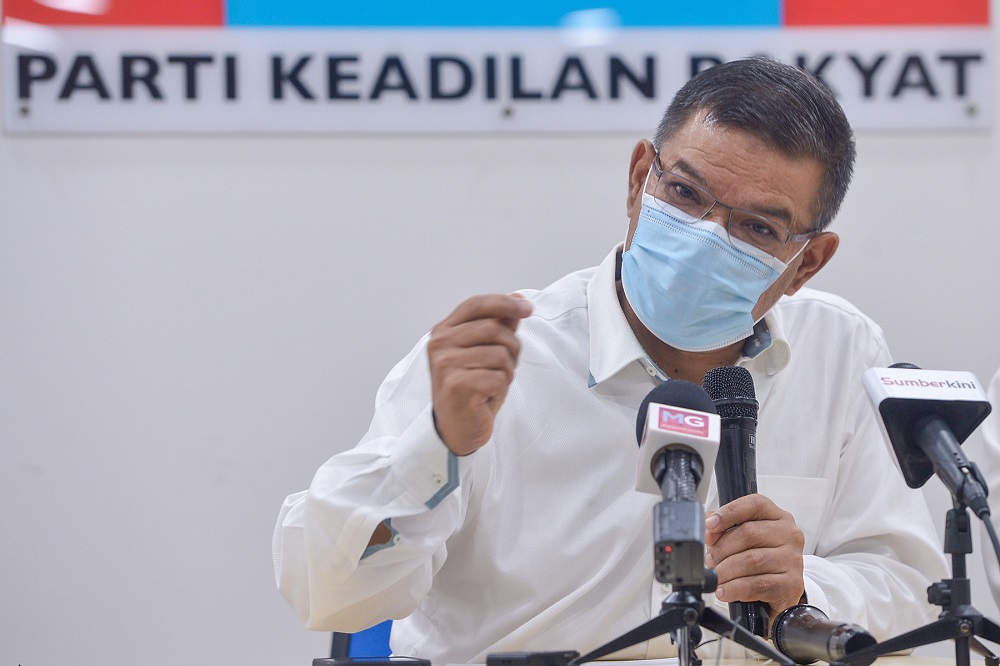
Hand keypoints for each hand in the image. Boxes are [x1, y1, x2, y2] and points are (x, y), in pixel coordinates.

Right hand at [427, 294, 531, 455]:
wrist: (455, 428)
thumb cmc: (470, 390)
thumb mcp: (484, 353)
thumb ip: (497, 326)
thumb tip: (517, 300)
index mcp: (443, 331)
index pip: (476, 304)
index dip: (504, 303)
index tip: (527, 309)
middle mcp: (440, 344)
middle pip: (494, 328)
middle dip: (511, 348)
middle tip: (505, 367)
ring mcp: (446, 364)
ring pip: (500, 353)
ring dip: (507, 371)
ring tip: (493, 384)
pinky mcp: (456, 385)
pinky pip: (498, 377)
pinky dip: (501, 388)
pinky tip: (487, 396)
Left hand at [704, 494, 805, 622]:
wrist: (781, 590)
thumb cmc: (761, 559)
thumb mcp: (743, 538)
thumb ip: (724, 528)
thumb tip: (707, 528)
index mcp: (777, 517)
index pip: (754, 504)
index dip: (728, 513)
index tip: (710, 525)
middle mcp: (789, 534)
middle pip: (749, 533)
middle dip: (722, 548)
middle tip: (710, 560)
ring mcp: (793, 559)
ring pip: (752, 560)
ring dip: (726, 571)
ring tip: (716, 577)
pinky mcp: (792, 583)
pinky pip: (758, 584)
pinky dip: (736, 589)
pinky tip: (725, 590)